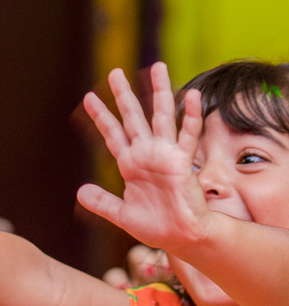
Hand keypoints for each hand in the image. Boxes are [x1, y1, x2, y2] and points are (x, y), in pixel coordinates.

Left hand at [77, 62, 209, 253]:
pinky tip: (191, 96)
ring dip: (160, 92)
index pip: (113, 134)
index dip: (101, 117)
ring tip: (158, 68)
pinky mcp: (183, 162)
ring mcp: (166, 156)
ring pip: (162, 117)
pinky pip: (188, 135)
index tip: (88, 98)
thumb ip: (102, 203)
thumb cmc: (157, 227)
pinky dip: (190, 116)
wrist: (182, 238)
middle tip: (115, 71)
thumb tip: (80, 192)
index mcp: (131, 165)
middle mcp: (147, 155)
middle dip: (124, 95)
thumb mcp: (122, 215)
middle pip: (134, 117)